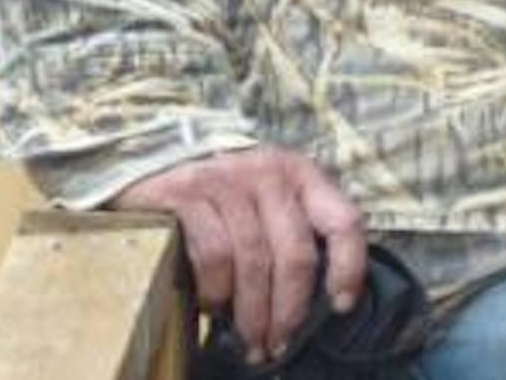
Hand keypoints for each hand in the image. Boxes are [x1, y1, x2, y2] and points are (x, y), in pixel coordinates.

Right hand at [113, 145, 365, 364]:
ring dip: (253, 313)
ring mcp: (229, 180)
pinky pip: (214, 256)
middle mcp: (270, 173)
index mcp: (302, 174)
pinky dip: (217, 291)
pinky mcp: (188, 194)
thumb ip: (294, 230)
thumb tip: (317, 296)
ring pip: (255, 261)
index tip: (342, 305)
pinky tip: (213, 308)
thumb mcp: (269, 199)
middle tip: (278, 344)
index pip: (343, 220)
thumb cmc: (224, 193)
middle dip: (290, 309)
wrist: (156, 160)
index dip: (349, 267)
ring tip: (251, 341)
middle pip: (296, 254)